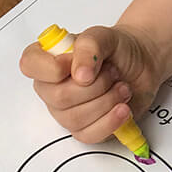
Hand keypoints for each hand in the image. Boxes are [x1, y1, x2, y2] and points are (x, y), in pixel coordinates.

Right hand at [19, 25, 164, 142]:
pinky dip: (110, 122)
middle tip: (112, 73)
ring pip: (74, 119)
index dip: (53, 67)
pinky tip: (123, 108)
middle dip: (94, 86)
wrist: (141, 64)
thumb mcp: (104, 36)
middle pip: (58, 97)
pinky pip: (88, 135)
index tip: (76, 62)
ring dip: (106, 101)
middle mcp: (51, 87)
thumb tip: (80, 74)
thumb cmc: (117, 49)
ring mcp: (65, 110)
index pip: (29, 65)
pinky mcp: (84, 128)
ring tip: (122, 87)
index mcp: (47, 59)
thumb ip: (88, 47)